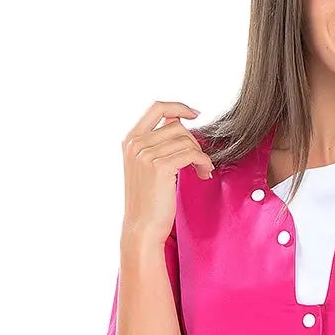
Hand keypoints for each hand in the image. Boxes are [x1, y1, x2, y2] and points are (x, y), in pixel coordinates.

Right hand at [121, 100, 214, 247]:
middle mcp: (136, 144)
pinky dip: (203, 162)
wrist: (142, 227)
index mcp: (130, 140)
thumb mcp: (147, 166)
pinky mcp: (160, 167)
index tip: (195, 114)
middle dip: (194, 142)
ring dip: (200, 155)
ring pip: (186, 140)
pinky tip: (204, 174)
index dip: (179, 106)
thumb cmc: (148, 201)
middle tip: (199, 161)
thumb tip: (176, 118)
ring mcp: (146, 154)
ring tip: (202, 171)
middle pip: (177, 126)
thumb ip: (157, 143)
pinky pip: (192, 154)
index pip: (156, 108)